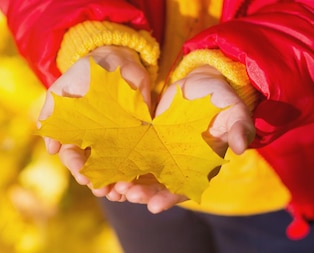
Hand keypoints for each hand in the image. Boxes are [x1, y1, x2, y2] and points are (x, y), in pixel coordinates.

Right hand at [37, 45, 150, 195]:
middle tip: (103, 191)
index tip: (83, 177)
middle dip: (98, 182)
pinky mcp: (140, 134)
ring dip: (117, 183)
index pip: (74, 157)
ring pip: (116, 168)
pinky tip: (139, 180)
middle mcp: (97, 142)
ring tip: (121, 193)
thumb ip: (50, 115)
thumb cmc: (84, 74)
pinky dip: (138, 170)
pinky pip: (139, 156)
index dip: (77, 168)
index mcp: (76, 135)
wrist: (114, 57)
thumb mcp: (60, 90)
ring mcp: (119, 140)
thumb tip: (49, 148)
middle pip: (95, 168)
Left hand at [111, 65, 255, 212]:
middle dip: (142, 193)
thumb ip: (240, 127)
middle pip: (157, 186)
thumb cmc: (221, 98)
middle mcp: (177, 166)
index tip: (154, 206)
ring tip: (112, 186)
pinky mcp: (144, 142)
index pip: (185, 189)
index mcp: (200, 166)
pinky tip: (104, 168)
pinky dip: (117, 164)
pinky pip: (129, 156)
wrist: (201, 82)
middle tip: (127, 194)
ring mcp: (159, 155)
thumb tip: (241, 147)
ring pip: (140, 175)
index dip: (170, 198)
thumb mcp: (234, 110)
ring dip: (126, 182)